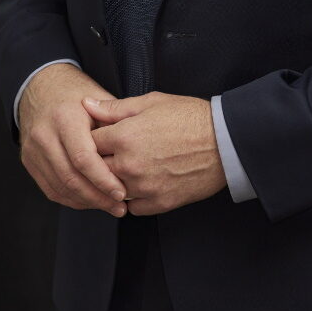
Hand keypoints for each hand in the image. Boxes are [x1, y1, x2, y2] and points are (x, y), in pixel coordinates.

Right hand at [18, 62, 128, 216]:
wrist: (41, 86)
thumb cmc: (75, 93)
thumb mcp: (98, 98)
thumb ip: (114, 123)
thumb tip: (133, 152)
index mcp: (64, 117)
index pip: (83, 158)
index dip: (103, 179)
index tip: (121, 192)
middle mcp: (44, 134)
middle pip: (71, 177)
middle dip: (97, 197)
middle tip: (119, 206)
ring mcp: (33, 149)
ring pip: (60, 187)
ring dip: (87, 202)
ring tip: (109, 206)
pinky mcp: (29, 161)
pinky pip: (51, 189)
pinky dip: (72, 199)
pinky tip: (90, 201)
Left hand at [82, 90, 227, 215]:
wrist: (224, 142)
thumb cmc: (190, 117)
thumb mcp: (151, 102)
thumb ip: (114, 107)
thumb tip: (87, 104)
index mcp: (125, 136)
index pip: (88, 143)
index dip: (92, 138)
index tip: (100, 137)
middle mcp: (129, 165)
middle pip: (96, 170)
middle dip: (100, 161)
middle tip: (112, 152)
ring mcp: (143, 187)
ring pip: (112, 191)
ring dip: (115, 181)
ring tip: (129, 167)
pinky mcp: (158, 204)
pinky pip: (132, 208)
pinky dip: (133, 197)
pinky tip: (142, 183)